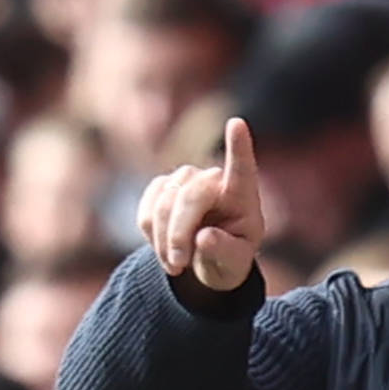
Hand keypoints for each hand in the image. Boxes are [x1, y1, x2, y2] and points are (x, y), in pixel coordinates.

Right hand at [138, 116, 265, 290]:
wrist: (205, 260)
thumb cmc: (229, 258)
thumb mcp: (235, 264)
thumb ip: (225, 251)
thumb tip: (204, 238)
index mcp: (242, 195)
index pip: (242, 167)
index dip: (238, 147)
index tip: (237, 124)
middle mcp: (213, 180)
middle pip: (190, 197)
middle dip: (179, 234)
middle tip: (178, 266)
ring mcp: (185, 180)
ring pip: (163, 205)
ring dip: (164, 241)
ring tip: (176, 264)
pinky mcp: (161, 188)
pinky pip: (146, 212)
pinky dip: (152, 236)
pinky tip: (165, 250)